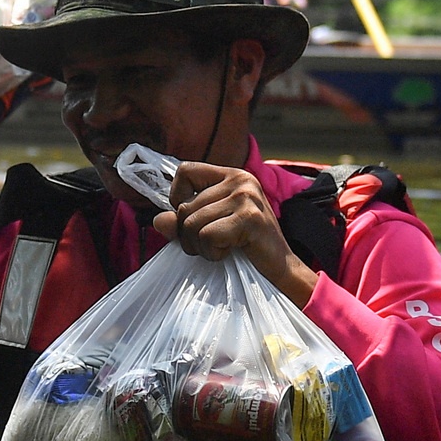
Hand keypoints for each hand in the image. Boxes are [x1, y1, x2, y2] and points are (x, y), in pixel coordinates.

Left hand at [153, 162, 318, 307]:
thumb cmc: (248, 248)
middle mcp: (240, 179)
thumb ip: (185, 221)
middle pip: (184, 206)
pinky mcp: (249, 218)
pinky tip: (229, 253)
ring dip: (200, 246)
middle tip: (210, 245)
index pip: (185, 170)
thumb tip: (158, 220)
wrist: (282, 270)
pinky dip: (212, 252)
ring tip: (221, 249)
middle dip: (188, 235)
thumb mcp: (212, 228)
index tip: (192, 218)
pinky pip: (207, 235)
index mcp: (232, 175)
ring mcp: (246, 197)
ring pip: (192, 223)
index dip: (177, 196)